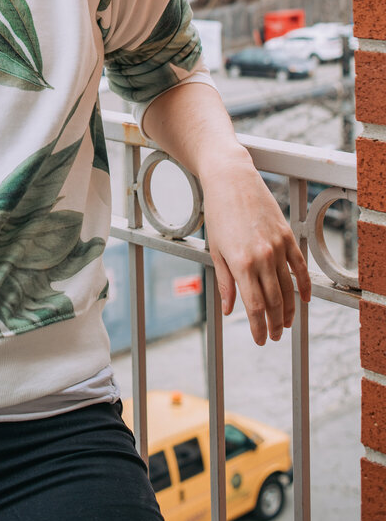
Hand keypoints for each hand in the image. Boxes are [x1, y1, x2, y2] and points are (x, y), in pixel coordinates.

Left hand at [200, 148, 311, 344]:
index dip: (258, 327)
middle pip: (273, 301)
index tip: (260, 340)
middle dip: (274, 323)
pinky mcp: (287, 237)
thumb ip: (225, 282)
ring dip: (288, 310)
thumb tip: (230, 309)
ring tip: (285, 324)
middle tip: (274, 336)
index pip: (254, 306)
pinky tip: (305, 299)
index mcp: (241, 263)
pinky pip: (300, 267)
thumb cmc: (218, 213)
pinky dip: (304, 285)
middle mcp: (262, 257)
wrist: (232, 180)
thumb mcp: (216, 249)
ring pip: (288, 288)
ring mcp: (278, 247)